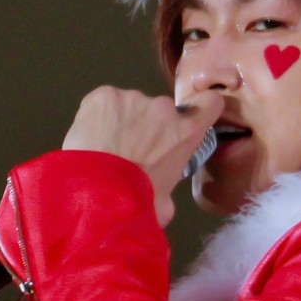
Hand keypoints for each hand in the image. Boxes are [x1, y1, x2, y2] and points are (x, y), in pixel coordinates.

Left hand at [61, 86, 224, 226]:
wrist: (98, 194)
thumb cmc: (137, 205)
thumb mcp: (165, 204)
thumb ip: (168, 183)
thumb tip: (160, 186)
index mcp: (186, 132)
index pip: (210, 103)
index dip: (200, 108)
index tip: (187, 119)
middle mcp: (164, 108)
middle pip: (160, 111)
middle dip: (148, 126)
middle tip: (129, 152)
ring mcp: (133, 98)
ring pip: (129, 106)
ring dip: (122, 122)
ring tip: (104, 149)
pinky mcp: (105, 95)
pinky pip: (104, 102)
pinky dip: (98, 116)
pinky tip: (90, 138)